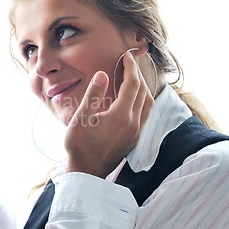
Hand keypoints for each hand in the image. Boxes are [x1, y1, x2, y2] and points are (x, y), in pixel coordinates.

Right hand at [64, 52, 153, 177]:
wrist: (87, 171)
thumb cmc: (80, 145)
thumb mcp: (81, 117)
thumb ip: (94, 94)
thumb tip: (103, 74)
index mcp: (121, 115)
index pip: (132, 84)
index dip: (130, 68)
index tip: (126, 56)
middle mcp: (134, 123)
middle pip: (143, 92)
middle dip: (137, 75)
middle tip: (129, 64)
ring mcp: (136, 132)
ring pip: (148, 104)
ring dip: (143, 88)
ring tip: (132, 79)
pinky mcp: (135, 139)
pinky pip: (146, 114)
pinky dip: (143, 101)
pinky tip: (133, 100)